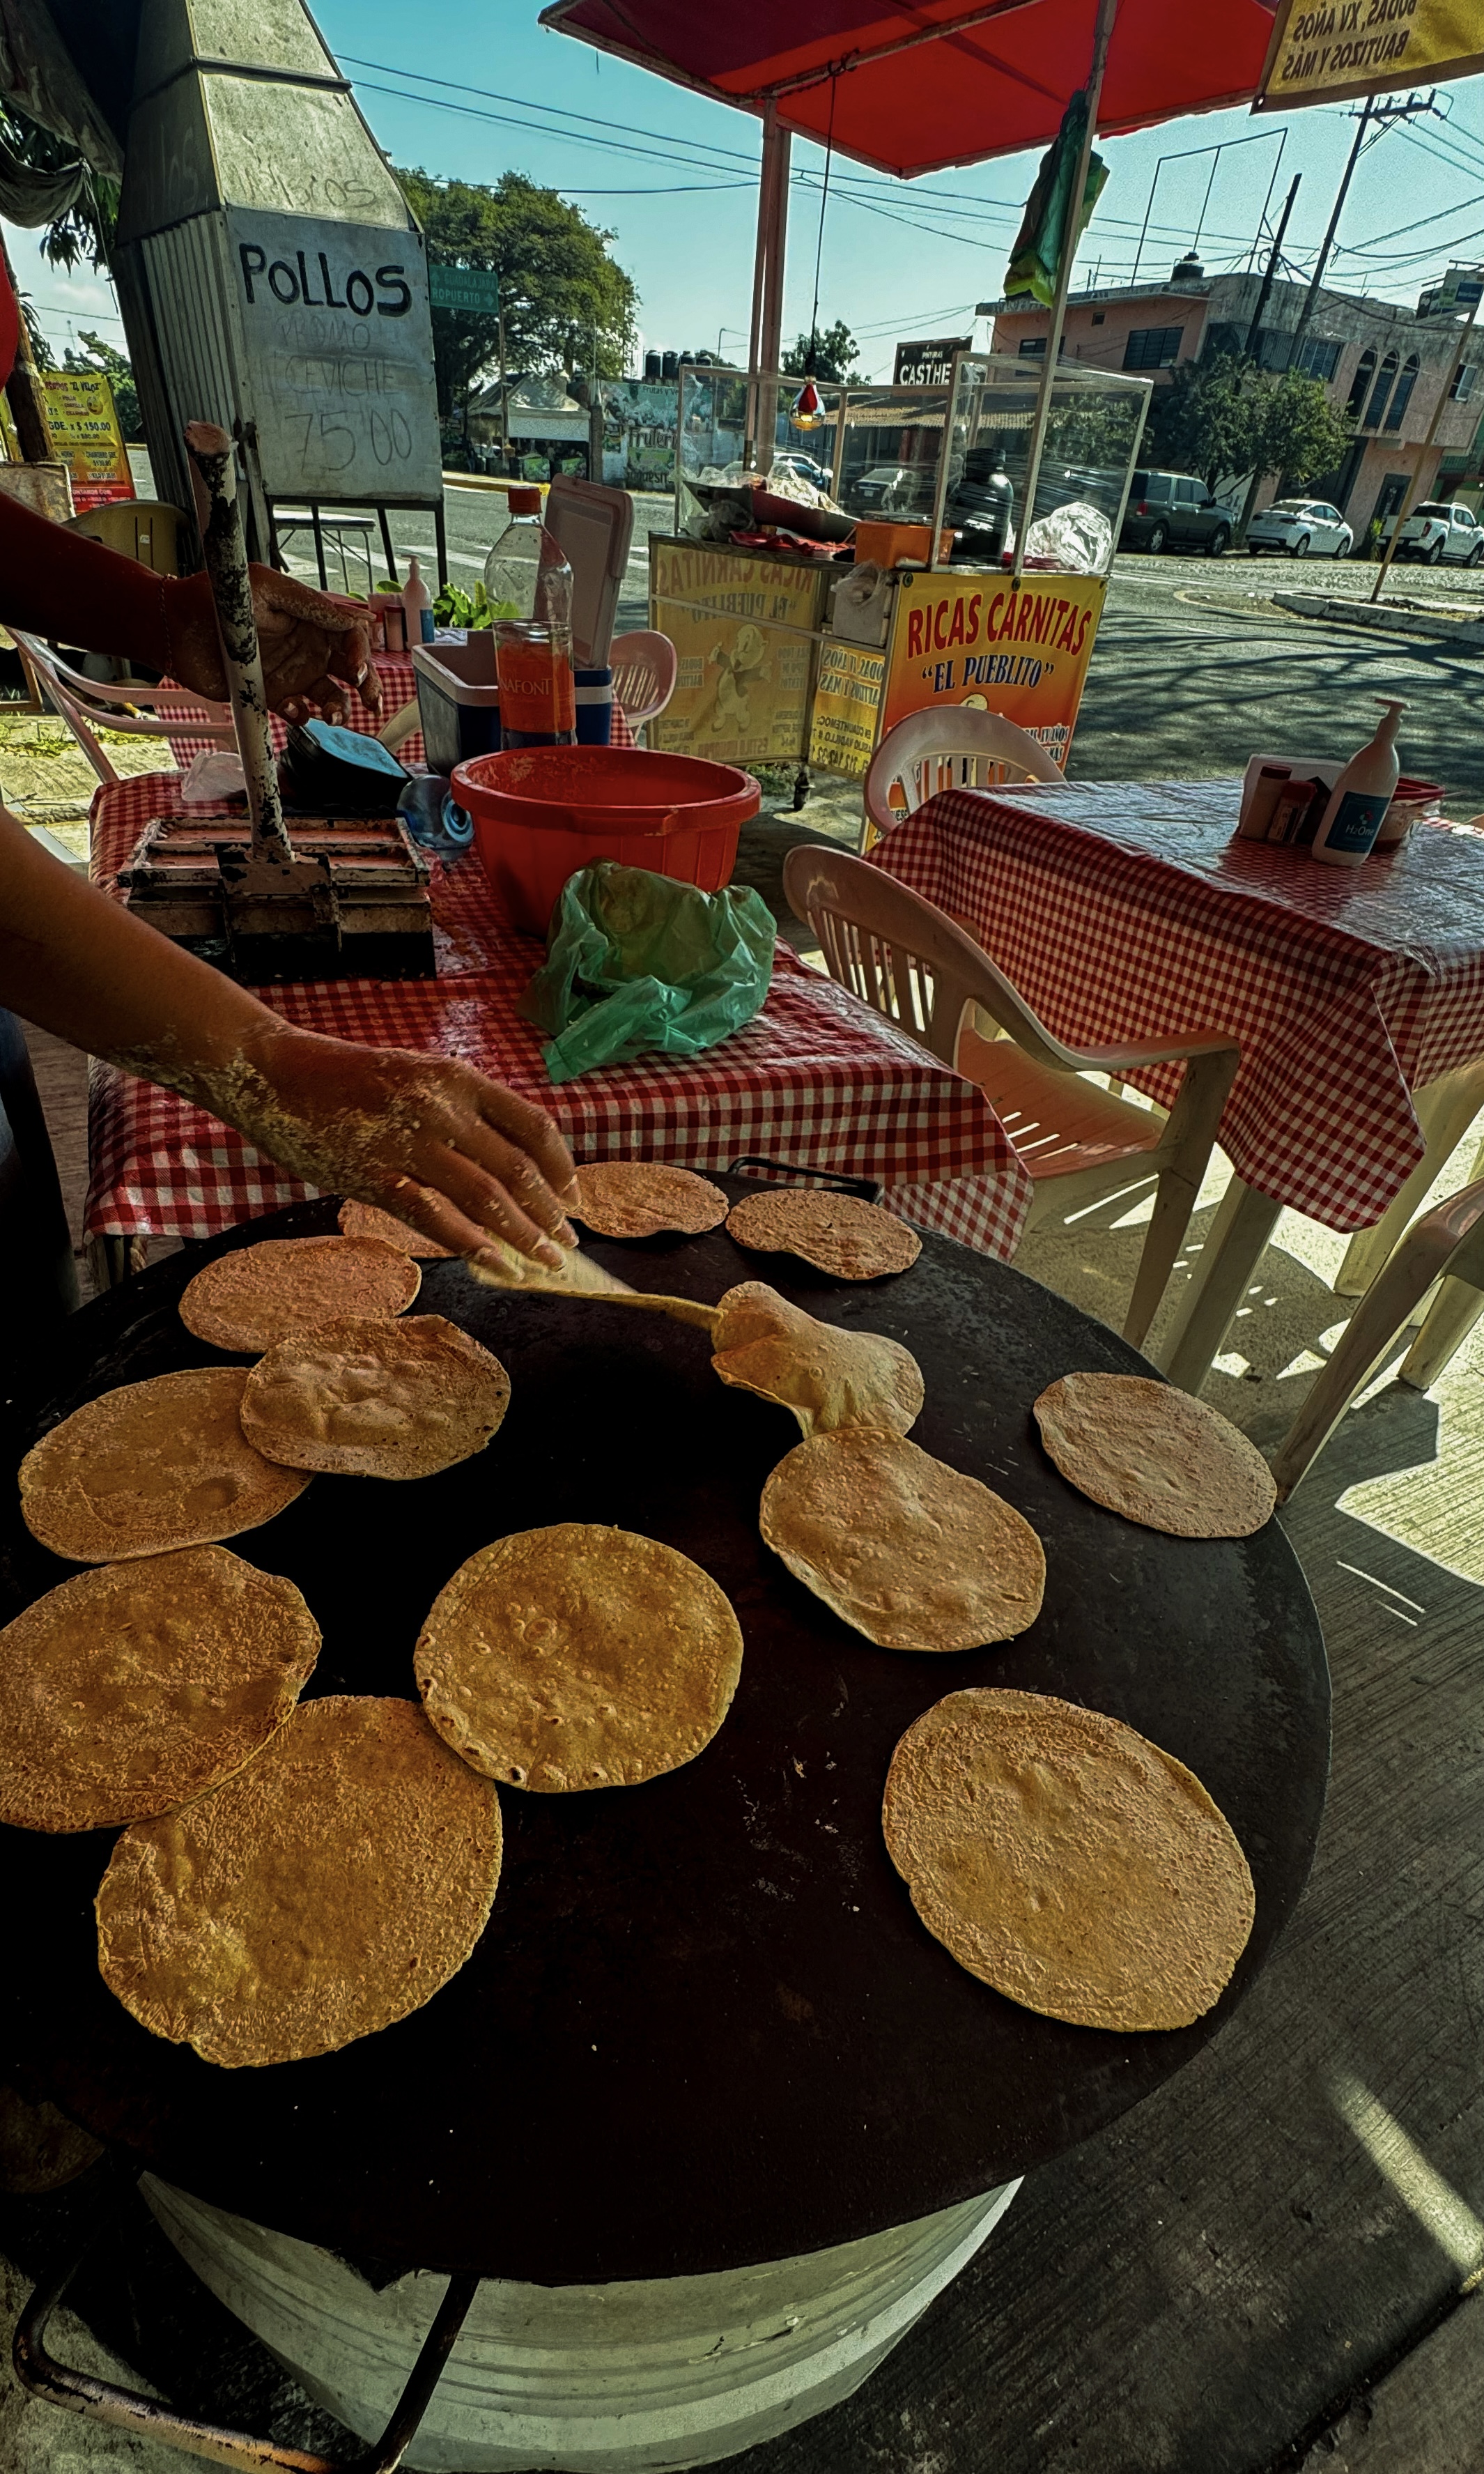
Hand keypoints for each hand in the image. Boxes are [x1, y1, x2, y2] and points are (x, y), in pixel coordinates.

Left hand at [164, 568, 380, 723]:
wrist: (174, 629)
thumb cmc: (214, 597)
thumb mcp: (264, 588)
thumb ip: (309, 603)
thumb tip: (352, 617)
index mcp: (309, 617)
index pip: (351, 634)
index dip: (361, 651)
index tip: (356, 668)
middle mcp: (305, 646)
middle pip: (351, 668)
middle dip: (368, 686)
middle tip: (371, 702)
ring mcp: (290, 673)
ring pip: (331, 696)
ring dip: (339, 708)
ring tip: (332, 715)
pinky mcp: (271, 696)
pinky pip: (298, 713)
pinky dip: (301, 716)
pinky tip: (291, 709)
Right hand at [221, 1026, 579, 1266]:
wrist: (274, 1073)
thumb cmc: (348, 1079)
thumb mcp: (418, 1078)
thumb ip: (462, 1112)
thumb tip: (509, 1164)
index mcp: (459, 1079)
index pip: (534, 1126)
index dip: (561, 1167)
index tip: (572, 1197)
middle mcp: (442, 1107)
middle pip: (518, 1169)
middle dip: (550, 1213)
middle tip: (567, 1244)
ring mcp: (408, 1142)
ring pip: (485, 1196)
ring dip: (522, 1235)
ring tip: (543, 1261)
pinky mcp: (373, 1175)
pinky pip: (432, 1215)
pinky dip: (468, 1243)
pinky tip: (492, 1262)